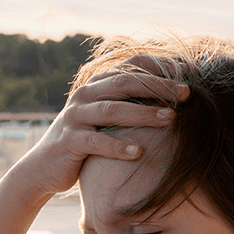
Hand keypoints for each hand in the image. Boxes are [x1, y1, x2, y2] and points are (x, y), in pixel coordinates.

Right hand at [12, 57, 190, 199]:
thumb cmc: (86, 142)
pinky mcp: (69, 141)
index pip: (132, 66)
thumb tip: (173, 96)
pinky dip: (118, 146)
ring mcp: (75, 117)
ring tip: (171, 118)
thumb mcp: (107, 119)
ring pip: (112, 109)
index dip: (161, 67)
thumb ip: (130, 104)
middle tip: (187, 94)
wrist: (44, 167)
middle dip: (159, 87)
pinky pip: (96, 142)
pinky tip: (139, 153)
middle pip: (125, 83)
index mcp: (97, 84)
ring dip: (143, 113)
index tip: (189, 73)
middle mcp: (85, 95)